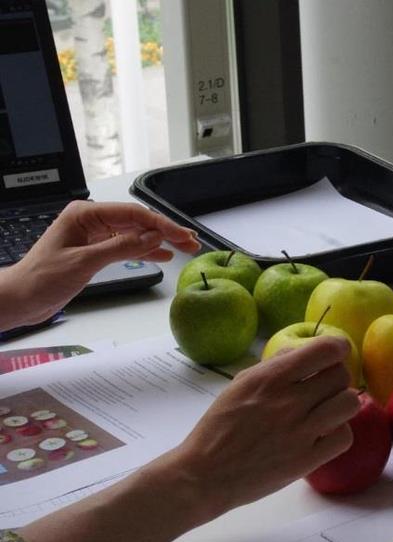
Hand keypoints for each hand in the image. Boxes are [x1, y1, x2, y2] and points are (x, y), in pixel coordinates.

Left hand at [5, 201, 200, 325]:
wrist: (21, 298)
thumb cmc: (42, 278)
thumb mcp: (85, 261)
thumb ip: (121, 247)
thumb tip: (153, 236)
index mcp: (85, 214)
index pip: (132, 214)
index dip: (161, 224)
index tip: (182, 235)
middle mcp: (91, 220)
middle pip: (137, 221)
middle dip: (166, 231)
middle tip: (191, 241)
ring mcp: (94, 235)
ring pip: (135, 233)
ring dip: (160, 241)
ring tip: (185, 248)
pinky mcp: (96, 250)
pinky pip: (127, 245)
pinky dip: (146, 250)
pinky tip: (163, 255)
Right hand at [164, 336, 359, 516]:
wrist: (205, 475)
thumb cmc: (219, 427)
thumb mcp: (239, 384)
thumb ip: (273, 365)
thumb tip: (303, 351)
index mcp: (269, 379)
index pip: (324, 350)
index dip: (337, 347)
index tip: (337, 351)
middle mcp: (289, 402)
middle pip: (340, 375)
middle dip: (336, 377)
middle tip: (324, 387)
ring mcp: (301, 432)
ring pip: (349, 403)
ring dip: (341, 403)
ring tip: (327, 410)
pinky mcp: (307, 460)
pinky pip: (345, 436)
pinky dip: (338, 433)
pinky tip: (323, 434)